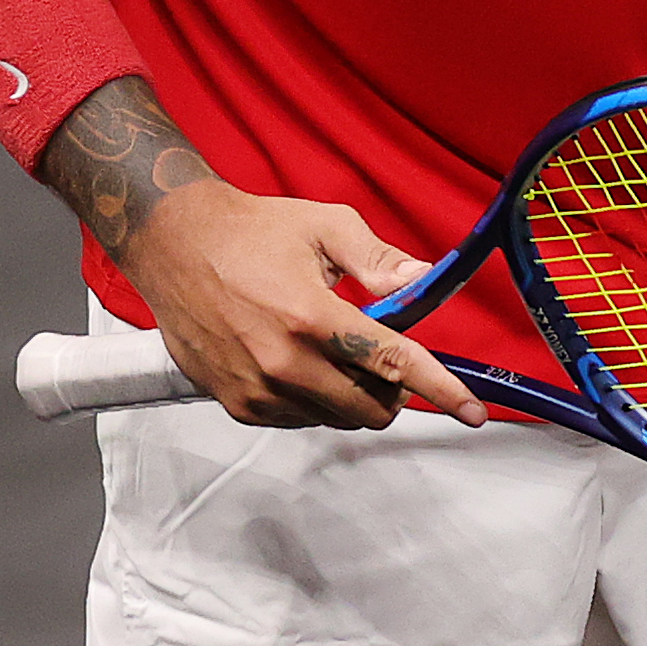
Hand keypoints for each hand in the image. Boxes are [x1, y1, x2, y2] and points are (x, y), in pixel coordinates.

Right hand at [117, 175, 486, 432]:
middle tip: (382, 357)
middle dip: (391, 390)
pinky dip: (315, 400)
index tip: (472, 411)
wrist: (175, 245)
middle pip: (370, 407)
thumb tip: (421, 282)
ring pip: (337, 417)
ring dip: (351, 395)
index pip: (391, 361)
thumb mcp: (323, 226)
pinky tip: (300, 361)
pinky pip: (300, 419)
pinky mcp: (238, 405)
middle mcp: (285, 361)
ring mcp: (259, 389)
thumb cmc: (250, 231)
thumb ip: (378, 258)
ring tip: (332, 350)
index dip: (440, 389)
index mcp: (311, 315)